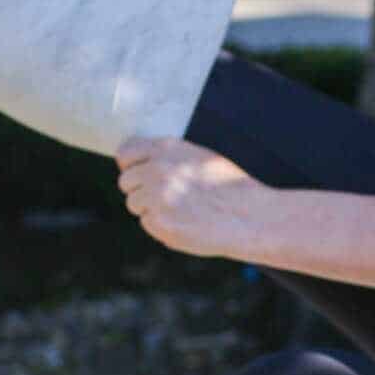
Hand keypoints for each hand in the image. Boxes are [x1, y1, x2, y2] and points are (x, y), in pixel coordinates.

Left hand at [115, 137, 273, 260]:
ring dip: (151, 209)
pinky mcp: (158, 222)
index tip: (141, 175)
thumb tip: (142, 166)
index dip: (132, 167)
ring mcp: (155, 197)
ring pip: (134, 204)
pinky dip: (162, 226)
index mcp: (166, 149)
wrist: (248, 216)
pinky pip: (148, 223)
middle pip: (126, 182)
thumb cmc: (230, 187)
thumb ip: (168, 158)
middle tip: (166, 198)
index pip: (125, 154)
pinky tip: (186, 223)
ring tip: (181, 211)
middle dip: (140, 191)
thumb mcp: (199, 157)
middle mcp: (156, 170)